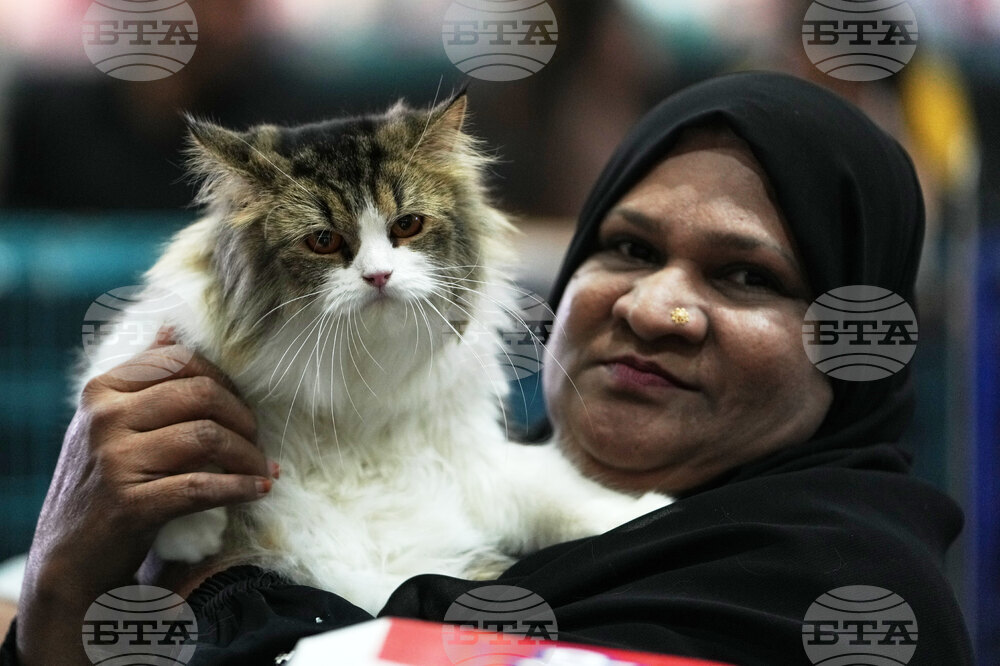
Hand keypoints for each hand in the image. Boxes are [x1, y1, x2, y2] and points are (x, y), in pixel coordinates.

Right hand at [15, 329, 272, 665]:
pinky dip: (240, 488)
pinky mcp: (129, 504)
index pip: (181, 360)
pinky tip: (258, 490)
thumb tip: (172, 328)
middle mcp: (104, 418)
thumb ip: (142, 377)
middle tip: (258, 442)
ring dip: (249, 455)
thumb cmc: (103, 482)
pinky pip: (202, 486)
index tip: (242, 409)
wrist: (70, 557)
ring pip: (208, 437)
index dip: (225, 382)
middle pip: (201, 394)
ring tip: (263, 469)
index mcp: (103, 390)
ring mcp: (114, 460)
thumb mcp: (111, 423)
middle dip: (243, 417)